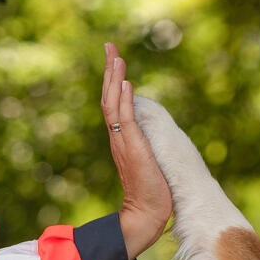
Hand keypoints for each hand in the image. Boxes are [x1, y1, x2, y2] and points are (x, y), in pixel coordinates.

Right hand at [102, 43, 171, 259]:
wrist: (146, 213)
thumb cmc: (150, 191)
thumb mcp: (147, 159)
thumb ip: (143, 143)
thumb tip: (148, 131)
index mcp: (121, 137)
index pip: (114, 102)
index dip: (114, 79)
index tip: (115, 58)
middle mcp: (118, 136)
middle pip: (109, 96)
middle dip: (111, 70)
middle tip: (109, 46)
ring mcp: (123, 141)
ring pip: (113, 104)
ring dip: (115, 79)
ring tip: (117, 57)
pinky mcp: (133, 148)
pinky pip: (125, 119)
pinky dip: (124, 100)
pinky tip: (126, 84)